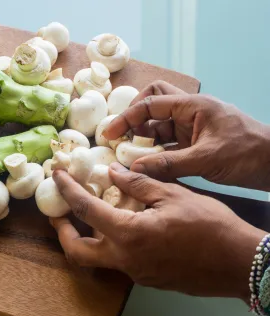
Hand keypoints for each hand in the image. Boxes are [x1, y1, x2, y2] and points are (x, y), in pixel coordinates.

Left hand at [51, 165, 264, 299]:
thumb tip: (112, 172)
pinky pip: (118, 261)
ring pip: (96, 259)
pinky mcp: (146, 279)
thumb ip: (138, 183)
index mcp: (128, 234)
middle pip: (77, 252)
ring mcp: (135, 273)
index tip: (56, 175)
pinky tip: (120, 226)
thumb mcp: (173, 195)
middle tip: (59, 213)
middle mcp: (125, 259)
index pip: (86, 210)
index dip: (67, 190)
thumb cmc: (210, 226)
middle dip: (62, 231)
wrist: (238, 262)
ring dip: (85, 238)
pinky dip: (109, 243)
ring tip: (86, 216)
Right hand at [102, 80, 269, 191]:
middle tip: (123, 139)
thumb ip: (168, 164)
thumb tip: (133, 169)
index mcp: (192, 106)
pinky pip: (166, 144)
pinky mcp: (193, 144)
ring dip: (143, 139)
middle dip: (135, 119)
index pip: (151, 103)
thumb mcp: (206, 159)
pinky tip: (146, 165)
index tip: (110, 134)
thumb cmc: (247, 153)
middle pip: (153, 103)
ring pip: (158, 126)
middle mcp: (189, 113)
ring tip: (130, 156)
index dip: (127, 117)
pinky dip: (154, 152)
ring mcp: (191, 128)